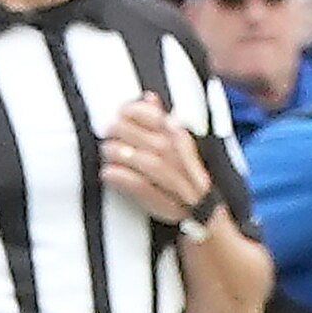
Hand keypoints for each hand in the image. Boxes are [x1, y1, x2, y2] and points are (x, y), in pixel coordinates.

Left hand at [96, 91, 212, 225]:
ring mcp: (176, 184)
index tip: (121, 111)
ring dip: (123, 154)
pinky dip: (124, 179)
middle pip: (152, 141)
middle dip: (126, 133)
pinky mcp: (166, 205)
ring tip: (106, 150)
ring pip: (149, 163)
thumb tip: (149, 97)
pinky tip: (108, 173)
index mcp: (183, 143)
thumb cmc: (183, 176)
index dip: (139, 112)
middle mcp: (181, 161)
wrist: (205, 215)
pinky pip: (144, 189)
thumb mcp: (177, 146)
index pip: (162, 120)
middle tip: (107, 131)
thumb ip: (161, 122)